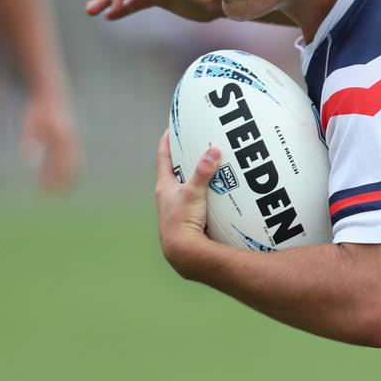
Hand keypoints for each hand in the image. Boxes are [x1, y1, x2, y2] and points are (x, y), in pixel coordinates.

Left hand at [20, 93, 80, 192]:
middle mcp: (70, 140)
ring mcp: (73, 140)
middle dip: (61, 182)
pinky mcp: (71, 139)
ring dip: (65, 178)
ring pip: (73, 164)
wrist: (52, 93)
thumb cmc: (38, 109)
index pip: (59, 163)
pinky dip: (65, 170)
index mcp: (61, 137)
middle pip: (70, 167)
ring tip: (52, 191)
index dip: (53, 178)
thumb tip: (27, 157)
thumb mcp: (30, 122)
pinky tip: (53, 177)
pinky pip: (72, 159)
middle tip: (49, 196)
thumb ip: (30, 139)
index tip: (43, 190)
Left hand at [154, 130, 220, 266]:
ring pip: (186, 186)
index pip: (162, 157)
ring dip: (196, 176)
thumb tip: (213, 151)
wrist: (182, 253)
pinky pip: (197, 199)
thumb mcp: (193, 193)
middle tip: (196, 143)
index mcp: (164, 187)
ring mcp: (177, 208)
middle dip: (184, 157)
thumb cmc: (182, 222)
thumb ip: (203, 172)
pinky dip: (204, 192)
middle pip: (174, 170)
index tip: (171, 128)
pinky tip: (217, 192)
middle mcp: (168, 196)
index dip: (166, 141)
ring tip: (211, 166)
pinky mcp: (188, 218)